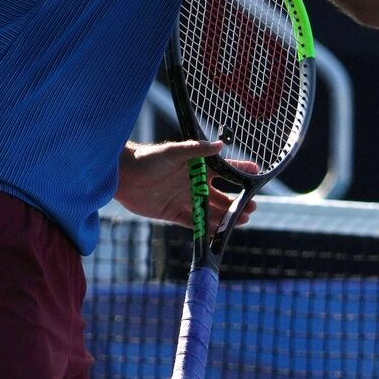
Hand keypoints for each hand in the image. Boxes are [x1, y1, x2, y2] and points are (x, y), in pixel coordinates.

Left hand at [115, 140, 260, 228]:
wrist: (121, 176)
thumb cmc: (147, 158)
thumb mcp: (173, 152)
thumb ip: (196, 150)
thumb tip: (220, 145)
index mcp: (198, 167)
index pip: (225, 170)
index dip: (241, 172)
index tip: (257, 173)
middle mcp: (194, 184)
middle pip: (222, 195)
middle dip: (237, 202)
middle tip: (252, 208)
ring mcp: (185, 199)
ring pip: (211, 211)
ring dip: (226, 217)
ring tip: (243, 221)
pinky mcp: (173, 213)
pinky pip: (193, 223)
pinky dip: (206, 228)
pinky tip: (219, 232)